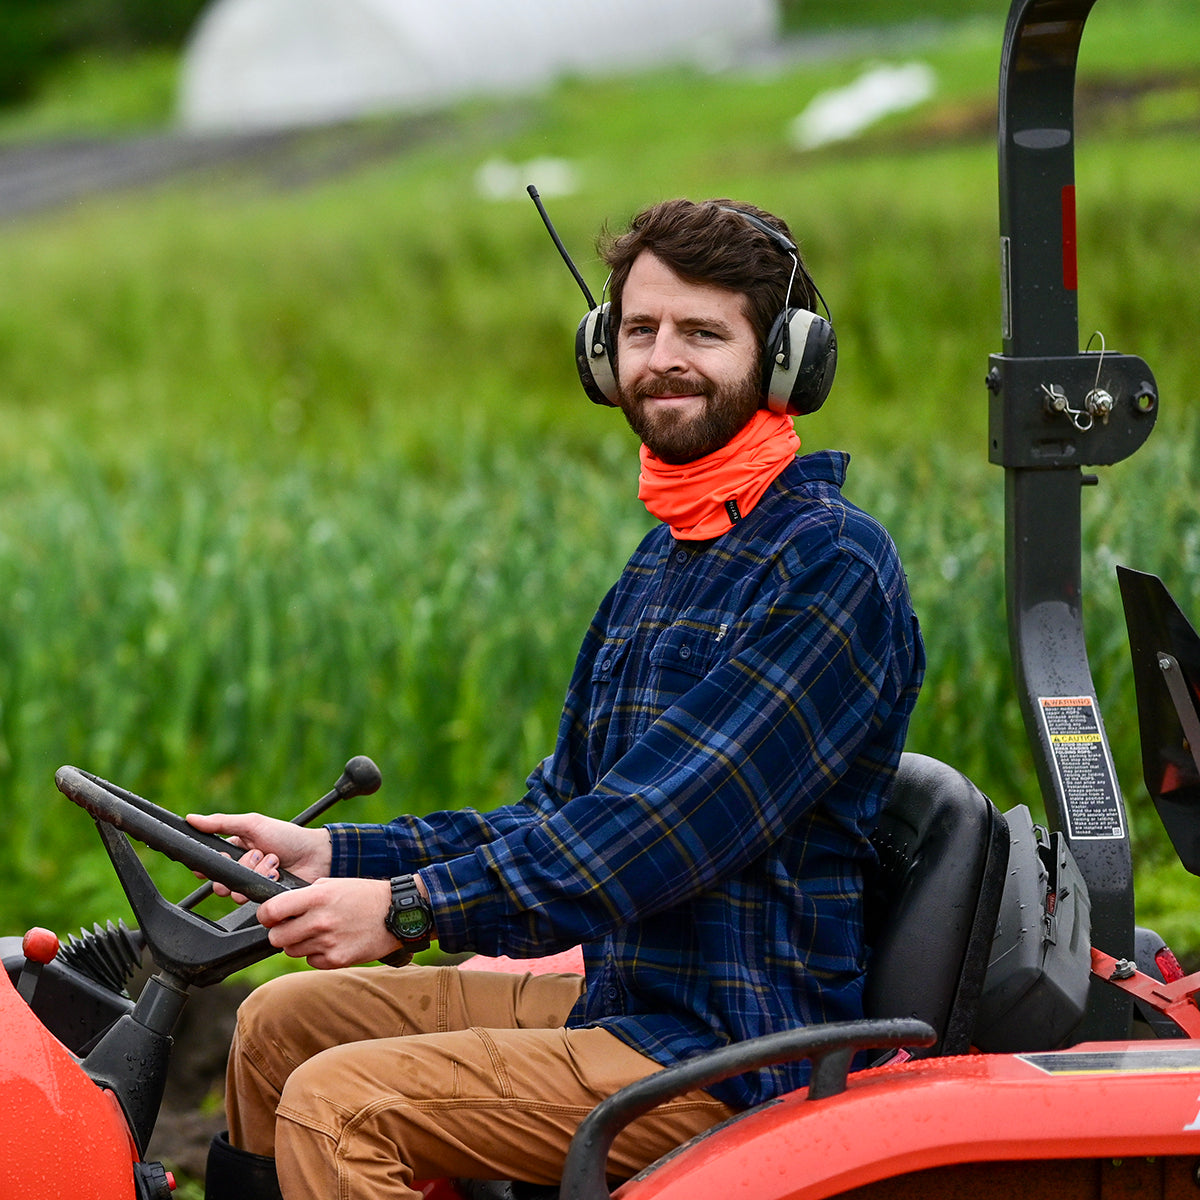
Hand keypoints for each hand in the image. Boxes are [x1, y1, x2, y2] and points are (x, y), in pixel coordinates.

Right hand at [185, 811, 332, 898]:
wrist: (316, 854)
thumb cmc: (287, 836)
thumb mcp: (252, 824)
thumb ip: (222, 823)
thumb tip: (191, 819)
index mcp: (235, 851)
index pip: (210, 864)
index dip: (207, 867)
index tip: (211, 863)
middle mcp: (241, 870)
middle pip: (220, 882)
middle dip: (238, 868)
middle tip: (256, 855)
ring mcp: (253, 885)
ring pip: (236, 891)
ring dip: (255, 873)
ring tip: (273, 862)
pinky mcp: (264, 898)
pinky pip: (252, 898)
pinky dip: (265, 882)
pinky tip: (277, 874)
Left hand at [255, 877, 406, 969]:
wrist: (396, 913)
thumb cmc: (364, 895)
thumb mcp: (333, 884)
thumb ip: (304, 895)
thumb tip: (279, 910)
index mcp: (318, 896)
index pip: (271, 911)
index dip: (266, 914)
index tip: (270, 915)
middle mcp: (320, 921)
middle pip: (276, 937)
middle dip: (280, 931)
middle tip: (293, 926)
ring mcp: (328, 943)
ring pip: (291, 950)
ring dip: (298, 943)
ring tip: (318, 932)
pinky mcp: (337, 960)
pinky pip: (311, 961)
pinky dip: (316, 954)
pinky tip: (332, 941)